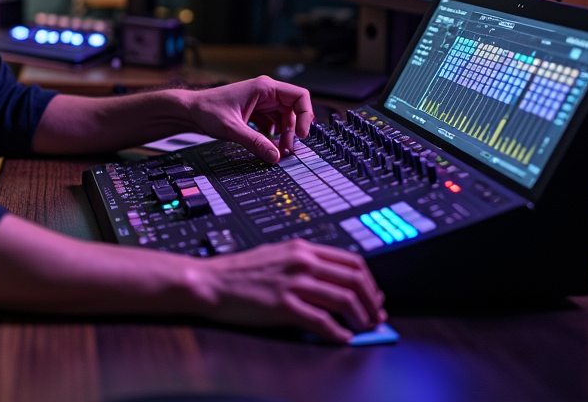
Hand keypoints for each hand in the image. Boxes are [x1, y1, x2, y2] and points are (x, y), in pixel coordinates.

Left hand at [189, 76, 312, 162]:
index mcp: (264, 88)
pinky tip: (267, 145)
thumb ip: (255, 142)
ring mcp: (260, 101)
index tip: (301, 135)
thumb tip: (275, 156)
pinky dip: (274, 134)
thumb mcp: (232, 129)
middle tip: (287, 150)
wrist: (189, 111)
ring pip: (284, 118)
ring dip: (284, 134)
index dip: (306, 115)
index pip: (300, 96)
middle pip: (294, 110)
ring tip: (278, 151)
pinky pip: (273, 122)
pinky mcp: (255, 111)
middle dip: (293, 130)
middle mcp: (265, 92)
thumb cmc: (207, 111)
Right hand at [192, 239, 386, 342]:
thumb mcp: (277, 255)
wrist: (211, 281)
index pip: (352, 261)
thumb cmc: (239, 271)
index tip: (374, 296)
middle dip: (371, 302)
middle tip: (375, 316)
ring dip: (361, 318)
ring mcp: (293, 283)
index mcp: (302, 248)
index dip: (369, 282)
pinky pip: (322, 321)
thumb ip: (304, 263)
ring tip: (363, 329)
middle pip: (354, 280)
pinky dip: (338, 332)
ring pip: (344, 299)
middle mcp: (302, 261)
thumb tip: (331, 281)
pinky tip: (342, 338)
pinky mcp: (284, 305)